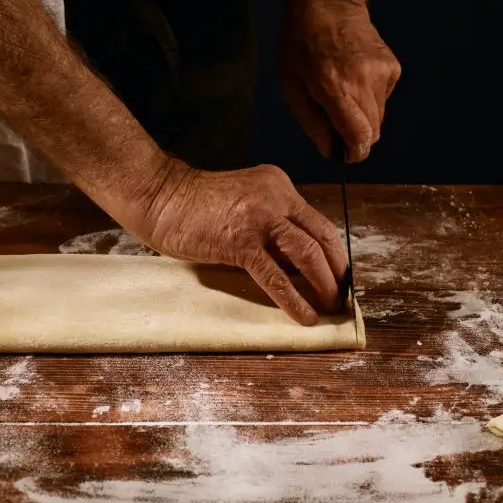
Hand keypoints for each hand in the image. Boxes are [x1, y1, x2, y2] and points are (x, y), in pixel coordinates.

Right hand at [141, 163, 348, 324]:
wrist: (161, 198)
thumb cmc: (197, 208)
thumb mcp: (246, 206)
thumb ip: (272, 228)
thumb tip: (300, 267)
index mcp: (279, 187)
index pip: (318, 223)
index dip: (335, 254)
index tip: (340, 276)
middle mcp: (276, 197)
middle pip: (321, 238)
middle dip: (336, 272)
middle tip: (341, 296)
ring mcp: (259, 218)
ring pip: (307, 255)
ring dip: (323, 285)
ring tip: (330, 306)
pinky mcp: (240, 241)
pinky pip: (275, 276)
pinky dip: (294, 299)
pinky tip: (305, 316)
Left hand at [279, 0, 400, 161]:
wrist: (327, 3)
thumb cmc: (300, 45)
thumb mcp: (292, 86)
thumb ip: (313, 123)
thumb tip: (332, 152)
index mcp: (335, 87)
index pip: (361, 136)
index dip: (355, 153)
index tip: (346, 155)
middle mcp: (364, 80)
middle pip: (373, 131)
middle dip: (356, 136)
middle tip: (336, 121)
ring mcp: (383, 72)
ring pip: (379, 116)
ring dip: (362, 115)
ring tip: (342, 92)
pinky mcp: (392, 66)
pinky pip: (384, 98)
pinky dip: (371, 97)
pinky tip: (355, 78)